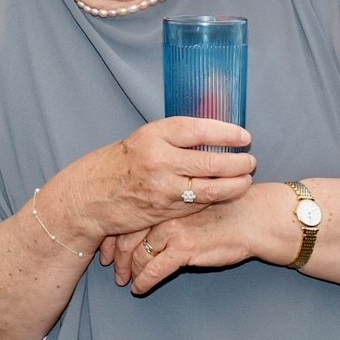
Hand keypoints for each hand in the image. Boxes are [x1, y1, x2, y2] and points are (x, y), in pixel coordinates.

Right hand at [51, 117, 253, 246]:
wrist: (88, 197)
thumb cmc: (117, 165)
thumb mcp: (141, 141)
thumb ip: (172, 139)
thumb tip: (211, 134)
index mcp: (153, 134)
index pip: (200, 129)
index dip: (227, 132)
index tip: (244, 136)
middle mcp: (159, 159)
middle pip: (212, 160)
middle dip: (238, 162)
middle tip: (251, 160)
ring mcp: (163, 187)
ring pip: (211, 187)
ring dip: (235, 184)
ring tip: (246, 179)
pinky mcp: (165, 210)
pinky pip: (199, 203)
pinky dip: (216, 198)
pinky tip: (226, 193)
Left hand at [113, 202, 256, 294]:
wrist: (254, 217)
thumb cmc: (228, 208)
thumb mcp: (191, 199)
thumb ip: (169, 208)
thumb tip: (147, 223)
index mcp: (163, 197)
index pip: (127, 217)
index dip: (112, 236)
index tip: (106, 248)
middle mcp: (163, 211)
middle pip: (126, 237)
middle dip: (115, 256)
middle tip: (111, 268)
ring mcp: (172, 230)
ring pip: (137, 255)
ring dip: (128, 272)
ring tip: (125, 281)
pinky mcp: (183, 248)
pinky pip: (154, 270)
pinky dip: (144, 282)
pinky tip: (139, 289)